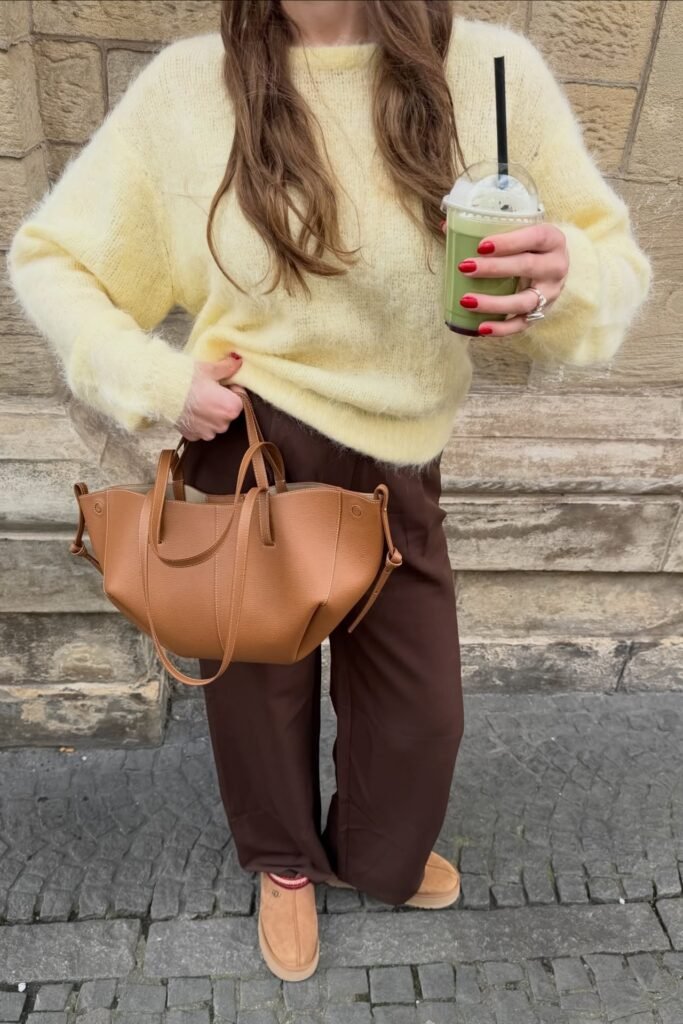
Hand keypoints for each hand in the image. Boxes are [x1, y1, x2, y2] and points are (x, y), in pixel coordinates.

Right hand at [174, 353, 243, 440]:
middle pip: (227, 411)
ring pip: (214, 421)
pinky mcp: (193, 436)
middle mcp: (222, 424)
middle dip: (220, 401)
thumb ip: (227, 367)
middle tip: (205, 389)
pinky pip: (201, 428)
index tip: (219, 382)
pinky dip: (197, 421)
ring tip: (195, 398)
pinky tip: (189, 409)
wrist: (158, 391)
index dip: (230, 388)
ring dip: (209, 412)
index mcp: (231, 408)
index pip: (239, 397)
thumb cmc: (184, 379)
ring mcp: (207, 433)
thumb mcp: (208, 369)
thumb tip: (238, 361)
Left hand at [441, 222, 568, 335]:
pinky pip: (521, 324)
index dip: (508, 242)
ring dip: (493, 303)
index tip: (480, 246)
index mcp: (552, 239)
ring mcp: (551, 293)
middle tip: (464, 267)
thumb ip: (487, 227)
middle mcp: (556, 266)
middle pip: (527, 266)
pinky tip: (480, 328)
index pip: (534, 237)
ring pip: (524, 301)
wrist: (552, 264)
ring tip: (466, 300)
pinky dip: (501, 328)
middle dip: (494, 268)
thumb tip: (446, 227)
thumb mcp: (518, 230)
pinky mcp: (542, 313)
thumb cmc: (528, 244)